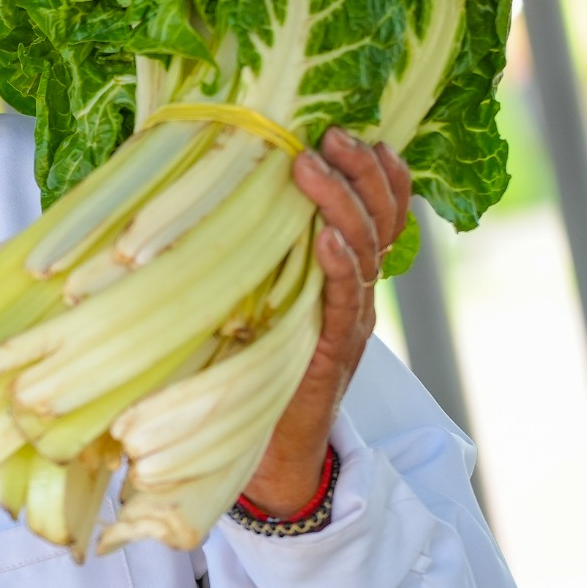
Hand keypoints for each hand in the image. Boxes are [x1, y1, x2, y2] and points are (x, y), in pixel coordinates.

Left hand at [243, 129, 414, 516]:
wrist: (271, 455)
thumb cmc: (254, 371)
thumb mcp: (261, 301)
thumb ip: (255, 258)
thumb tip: (206, 199)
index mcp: (345, 279)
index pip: (381, 214)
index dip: (378, 173)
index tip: (355, 132)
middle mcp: (356, 295)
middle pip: (380, 221)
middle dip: (361, 172)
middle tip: (334, 134)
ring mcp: (349, 323)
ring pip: (365, 251)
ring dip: (342, 203)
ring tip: (316, 165)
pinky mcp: (331, 352)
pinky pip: (343, 300)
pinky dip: (339, 264)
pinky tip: (327, 237)